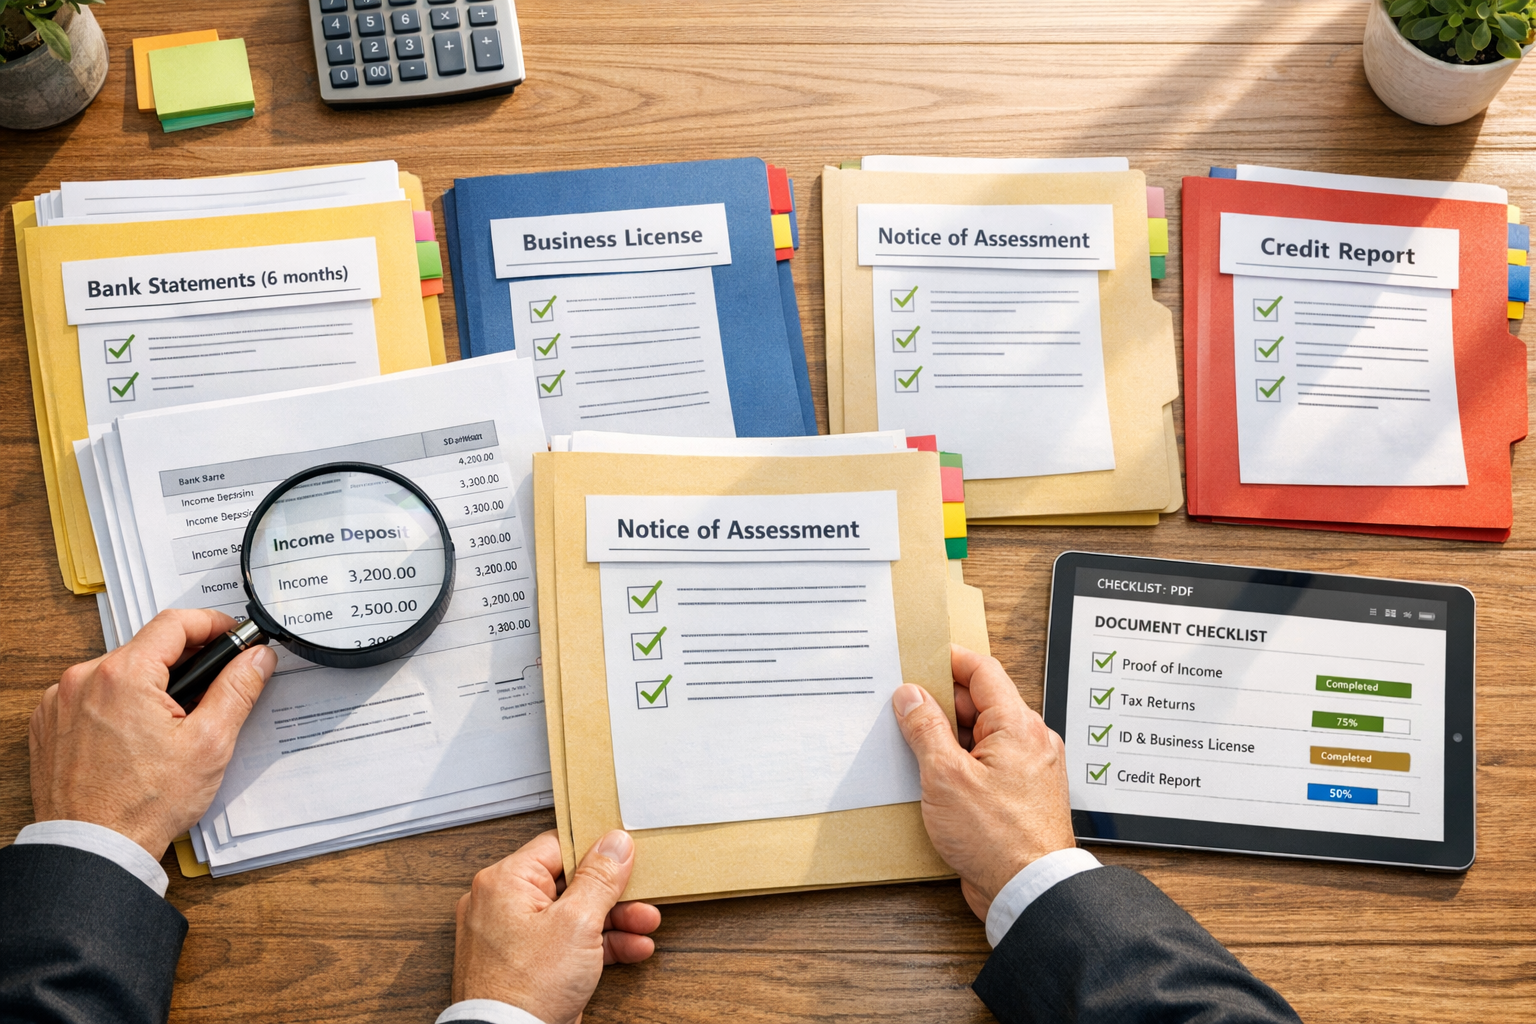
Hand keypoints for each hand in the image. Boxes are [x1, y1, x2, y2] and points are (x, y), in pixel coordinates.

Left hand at [29, 608, 276, 859]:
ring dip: (149, 684)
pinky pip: (91, 694)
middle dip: (183, 661)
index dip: (211, 623)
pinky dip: (117, 703)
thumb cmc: (144, 804)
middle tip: (211, 687)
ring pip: (118, 671)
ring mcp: (60, 701)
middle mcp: (83, 679)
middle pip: (147, 648)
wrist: (93, 848)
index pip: (175, 623)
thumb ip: (237, 689)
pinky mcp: (49, 723)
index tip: (231, 634)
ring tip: (172, 721)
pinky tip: (136, 735)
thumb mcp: (209, 743)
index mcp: (123, 675)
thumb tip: (256, 656)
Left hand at [452, 830, 659, 1023]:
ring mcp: (516, 937)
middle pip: (570, 883)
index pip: (558, 847)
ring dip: (614, 920)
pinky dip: (598, 945)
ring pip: (573, 915)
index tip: (626, 855)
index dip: (596, 850)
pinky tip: (632, 947)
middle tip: (642, 895)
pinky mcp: (529, 964)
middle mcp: (503, 905)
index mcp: (505, 882)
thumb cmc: (525, 989)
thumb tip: (614, 844)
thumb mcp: (576, 923)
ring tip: (646, 924)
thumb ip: (600, 879)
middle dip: (614, 894)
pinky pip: (567, 942)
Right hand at [892, 643, 1075, 922]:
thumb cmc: (999, 840)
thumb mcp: (946, 776)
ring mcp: (1028, 768)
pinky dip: (961, 762)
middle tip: (905, 708)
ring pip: (982, 735)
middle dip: (941, 703)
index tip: (919, 660)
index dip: (949, 660)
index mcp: (1018, 726)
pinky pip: (987, 762)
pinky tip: (934, 776)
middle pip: (981, 702)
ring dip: (949, 737)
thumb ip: (926, 729)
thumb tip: (911, 697)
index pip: (983, 671)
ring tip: (914, 747)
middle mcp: (1030, 742)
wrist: (1030, 891)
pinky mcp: (1020, 794)